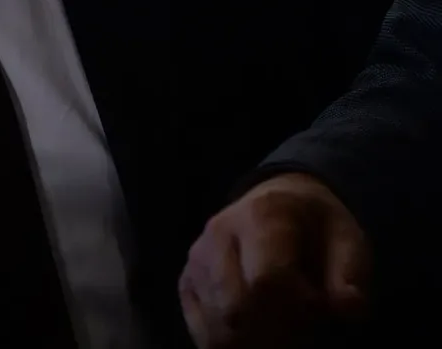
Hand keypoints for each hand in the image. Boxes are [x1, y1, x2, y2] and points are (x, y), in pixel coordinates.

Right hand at [179, 173, 370, 348]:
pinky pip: (202, 332)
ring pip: (216, 326)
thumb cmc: (315, 227)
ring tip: (281, 330)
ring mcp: (197, 259)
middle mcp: (218, 234)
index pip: (267, 279)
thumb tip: (346, 309)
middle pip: (236, 309)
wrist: (276, 202)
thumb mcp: (347, 239)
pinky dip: (232, 345)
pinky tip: (256, 335)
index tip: (319, 306)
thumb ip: (350, 274)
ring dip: (253, 343)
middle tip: (300, 327)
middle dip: (274, 333)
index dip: (299, 307)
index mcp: (262, 215)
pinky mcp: (186, 281)